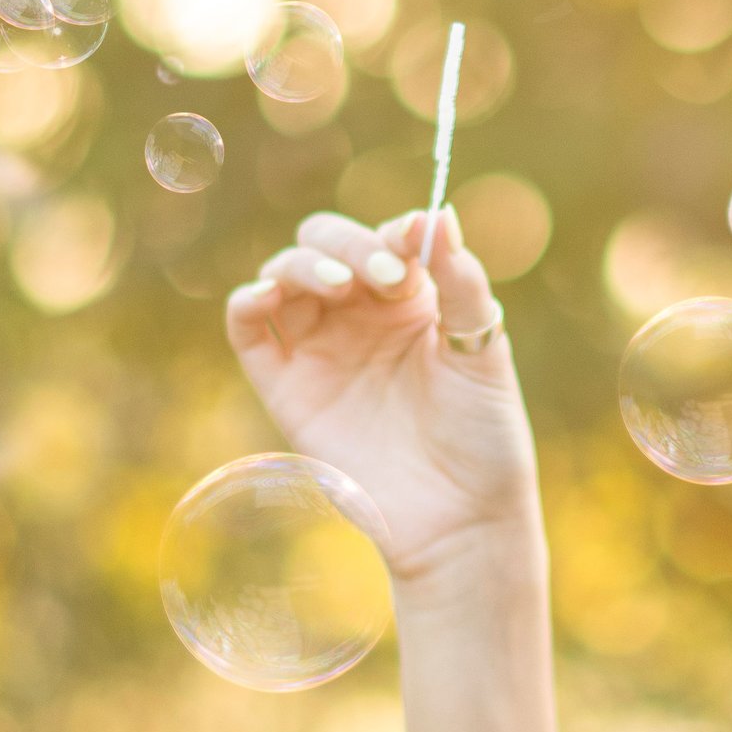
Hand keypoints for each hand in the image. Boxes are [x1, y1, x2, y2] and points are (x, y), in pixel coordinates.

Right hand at [225, 207, 539, 593]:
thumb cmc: (483, 436)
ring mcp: (320, 347)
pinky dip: (248, 299)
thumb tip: (439, 213)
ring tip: (337, 285)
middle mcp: (361, 315)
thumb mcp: (482, 351)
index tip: (414, 246)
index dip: (396, 233)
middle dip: (349, 244)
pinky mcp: (285, 385)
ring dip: (303, 263)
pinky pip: (248, 327)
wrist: (459, 518)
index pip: (386, 238)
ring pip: (285, 273)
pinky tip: (270, 295)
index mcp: (413, 299)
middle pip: (326, 243)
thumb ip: (461, 282)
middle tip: (382, 278)